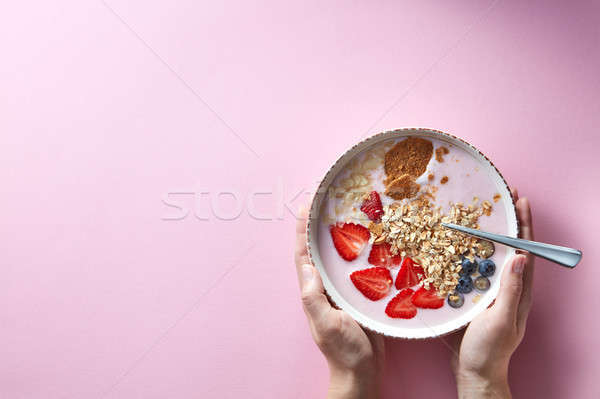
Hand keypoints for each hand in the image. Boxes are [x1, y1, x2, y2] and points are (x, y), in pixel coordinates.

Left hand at [295, 206, 384, 398]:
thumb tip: (307, 267)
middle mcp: (324, 286)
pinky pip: (357, 267)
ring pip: (338, 256)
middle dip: (320, 226)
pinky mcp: (358, 294)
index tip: (304, 207)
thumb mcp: (325, 324)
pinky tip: (372, 241)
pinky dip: (362, 252)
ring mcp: (341, 289)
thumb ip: (314, 298)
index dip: (302, 230)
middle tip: (327, 202)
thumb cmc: (343, 350)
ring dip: (341, 236)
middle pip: (319, 250)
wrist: (363, 369)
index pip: (303, 254)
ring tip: (348, 213)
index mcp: (313, 290)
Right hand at [450, 189, 534, 397]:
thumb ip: (511, 290)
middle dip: (509, 222)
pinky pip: (475, 268)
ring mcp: (491, 292)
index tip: (521, 201)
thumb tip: (522, 257)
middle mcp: (507, 287)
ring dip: (489, 233)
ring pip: (493, 255)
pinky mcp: (475, 297)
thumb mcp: (501, 320)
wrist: (473, 371)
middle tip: (502, 197)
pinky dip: (470, 251)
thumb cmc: (489, 349)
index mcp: (519, 291)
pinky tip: (458, 242)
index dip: (525, 226)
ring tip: (481, 212)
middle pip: (512, 248)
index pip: (527, 251)